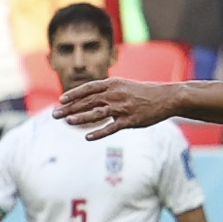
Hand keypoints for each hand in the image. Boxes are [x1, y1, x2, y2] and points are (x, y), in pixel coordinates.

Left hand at [54, 79, 183, 139]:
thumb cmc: (144, 93)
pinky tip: (88, 137)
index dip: (73, 94)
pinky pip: (112, 128)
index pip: (88, 88)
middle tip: (55, 114)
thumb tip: (87, 99)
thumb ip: (106, 91)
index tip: (61, 100)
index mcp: (113, 84)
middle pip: (88, 101)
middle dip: (70, 108)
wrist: (167, 98)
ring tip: (68, 122)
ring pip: (97, 113)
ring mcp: (123, 108)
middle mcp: (116, 95)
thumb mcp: (124, 86)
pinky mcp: (130, 121)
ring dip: (81, 118)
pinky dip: (99, 132)